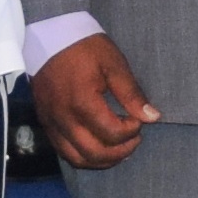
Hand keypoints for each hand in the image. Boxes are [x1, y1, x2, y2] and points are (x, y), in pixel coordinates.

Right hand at [31, 33, 158, 167]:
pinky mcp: (45, 123)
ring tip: (119, 148)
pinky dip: (83, 156)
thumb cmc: (83, 47)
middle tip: (134, 139)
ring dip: (102, 160)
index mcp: (81, 101)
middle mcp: (63, 118)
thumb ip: (131, 93)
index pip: (112, 133)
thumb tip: (152, 117)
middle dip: (120, 151)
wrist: (48, 37)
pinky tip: (98, 148)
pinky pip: (63, 151)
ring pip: (77, 158)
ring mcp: (51, 123)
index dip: (131, 131)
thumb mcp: (113, 63)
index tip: (138, 119)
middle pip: (94, 152)